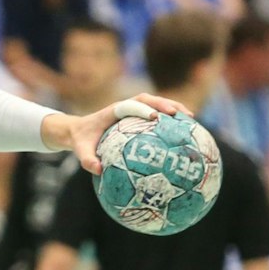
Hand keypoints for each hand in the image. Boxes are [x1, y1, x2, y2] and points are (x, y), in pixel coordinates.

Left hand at [58, 92, 190, 174]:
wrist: (78, 130)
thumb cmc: (81, 140)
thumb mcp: (80, 150)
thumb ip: (87, 160)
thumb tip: (98, 170)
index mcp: (113, 112)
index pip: (130, 106)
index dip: (142, 108)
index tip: (154, 117)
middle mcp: (125, 107)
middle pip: (148, 99)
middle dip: (163, 103)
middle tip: (178, 114)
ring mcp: (133, 110)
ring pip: (155, 103)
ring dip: (172, 107)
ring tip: (190, 118)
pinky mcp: (137, 116)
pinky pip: (156, 115)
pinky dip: (170, 120)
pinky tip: (184, 131)